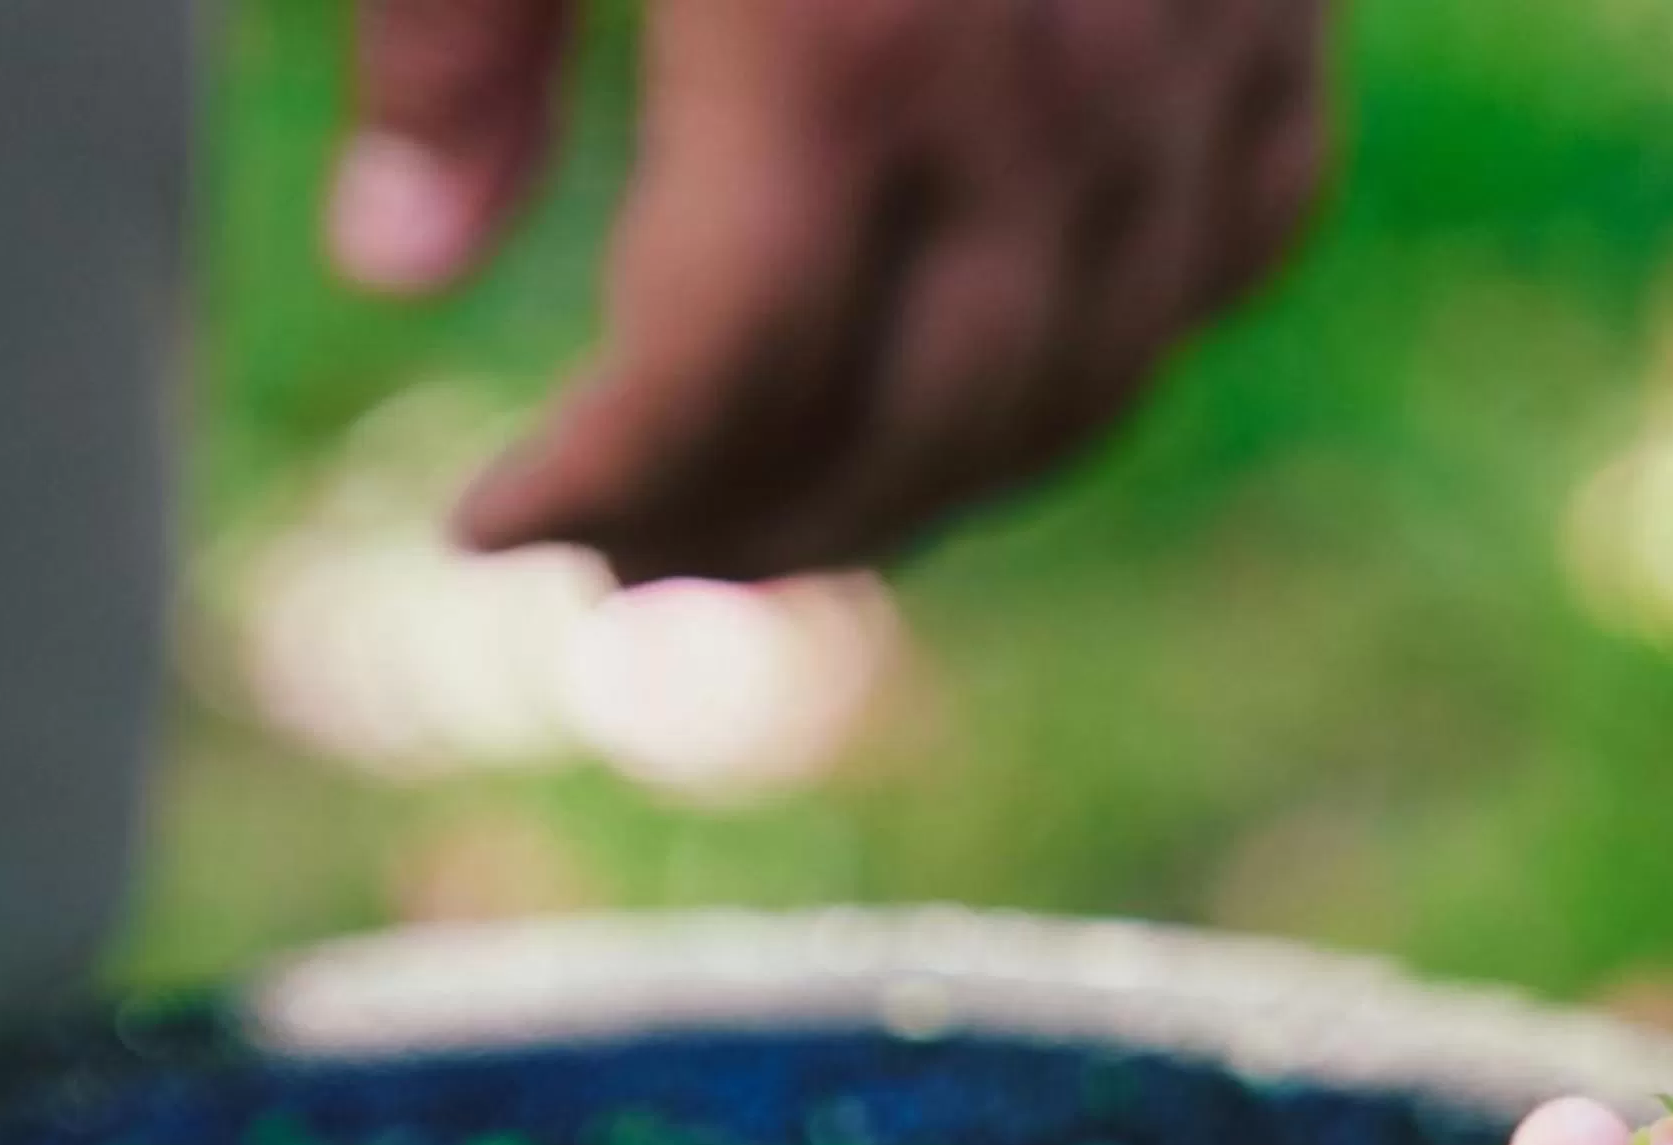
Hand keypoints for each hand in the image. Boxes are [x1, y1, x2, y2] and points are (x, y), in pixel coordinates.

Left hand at [329, 0, 1329, 581]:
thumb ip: (457, 29)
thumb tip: (393, 266)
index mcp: (833, 50)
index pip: (719, 391)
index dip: (598, 495)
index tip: (492, 530)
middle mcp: (1040, 110)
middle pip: (905, 445)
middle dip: (751, 536)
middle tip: (636, 563)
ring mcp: (1187, 83)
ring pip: (1080, 397)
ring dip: (926, 491)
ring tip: (798, 516)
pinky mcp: (1279, 32)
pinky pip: (1225, 262)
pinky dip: (1116, 350)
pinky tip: (1014, 363)